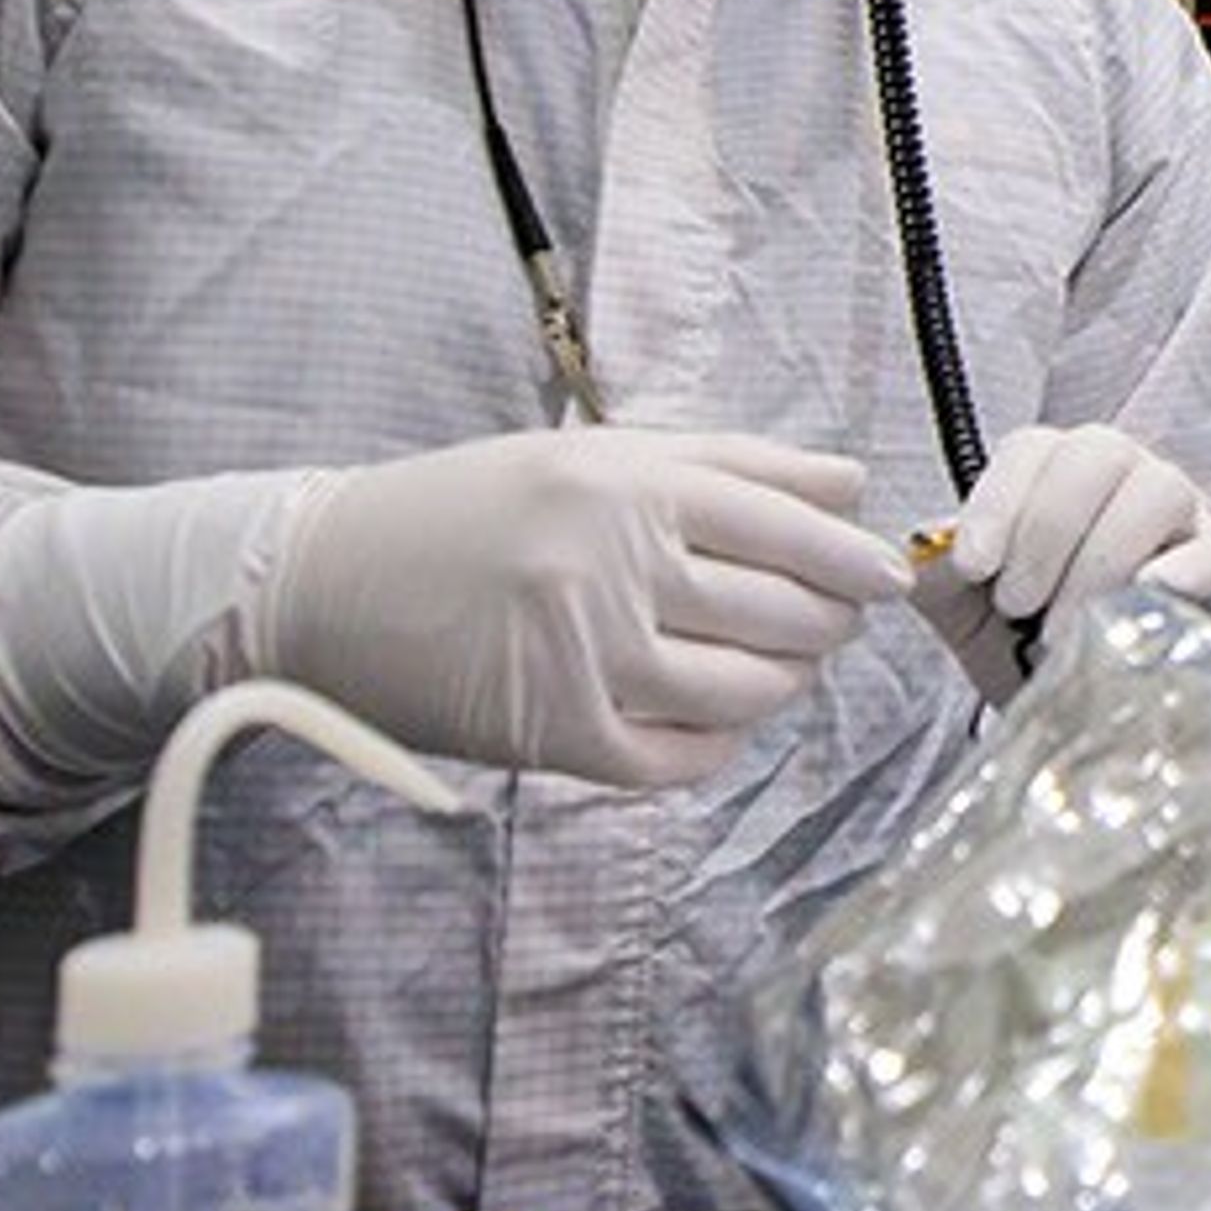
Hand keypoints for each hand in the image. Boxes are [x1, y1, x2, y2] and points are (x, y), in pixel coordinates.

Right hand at [248, 428, 909, 789]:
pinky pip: (679, 756)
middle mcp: (613, 565)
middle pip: (781, 610)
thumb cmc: (466, 507)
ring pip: (745, 688)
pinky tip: (720, 718)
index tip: (888, 574)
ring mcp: (586, 656)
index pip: (788, 526)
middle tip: (835, 619)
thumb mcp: (591, 453)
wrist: (321, 582)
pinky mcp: (556, 734)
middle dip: (829, 620)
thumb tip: (851, 486)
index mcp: (627, 483)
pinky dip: (719, 743)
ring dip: (785, 682)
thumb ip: (727, 464)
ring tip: (783, 665)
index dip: (853, 557)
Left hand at [911, 423, 1210, 696]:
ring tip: (1063, 629)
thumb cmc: (1030, 647)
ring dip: (1101, 557)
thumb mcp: (969, 617)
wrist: (1092, 718)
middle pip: (1098, 450)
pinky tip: (1138, 604)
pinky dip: (1178, 573)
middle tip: (1017, 604)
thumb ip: (936, 580)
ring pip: (1159, 489)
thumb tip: (918, 554)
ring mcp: (1184, 521)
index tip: (974, 566)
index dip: (999, 501)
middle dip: (1048, 529)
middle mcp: (1126, 480)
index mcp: (1059, 477)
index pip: (1033, 448)